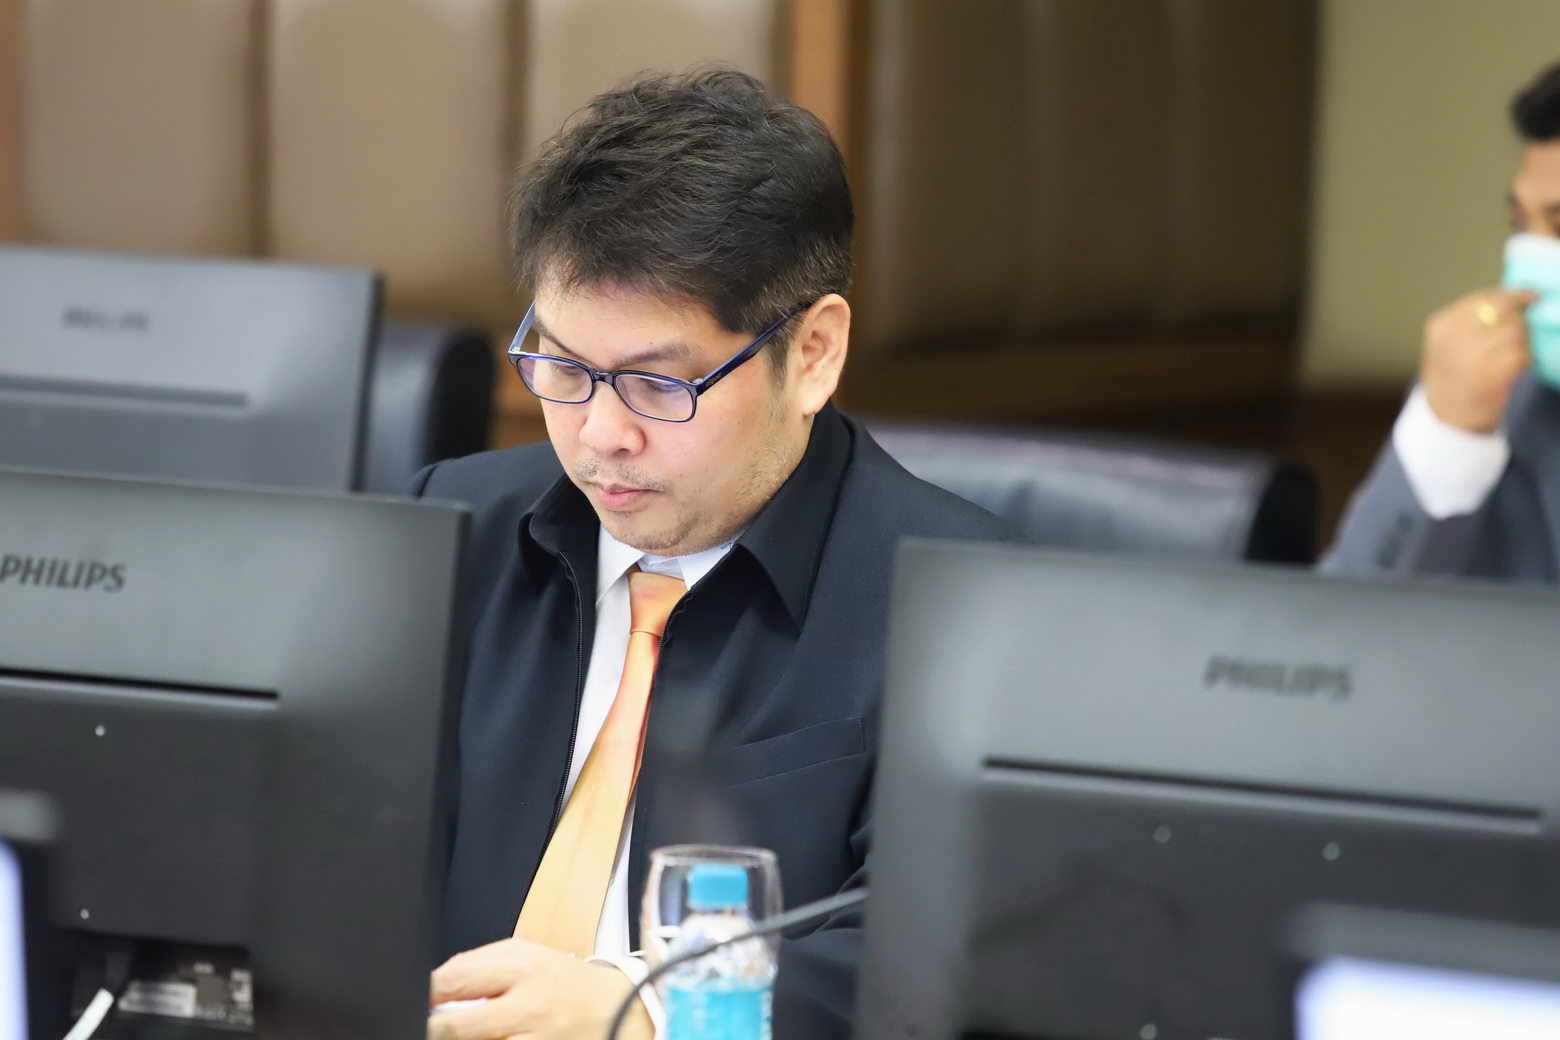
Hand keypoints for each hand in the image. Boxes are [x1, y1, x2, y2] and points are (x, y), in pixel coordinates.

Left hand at [428, 938, 653, 1039]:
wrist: (622, 1008)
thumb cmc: (566, 982)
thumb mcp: (529, 956)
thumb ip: (482, 966)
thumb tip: (436, 985)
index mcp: (521, 964)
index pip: (454, 977)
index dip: (424, 993)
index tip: (411, 1000)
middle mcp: (527, 1002)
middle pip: (455, 1025)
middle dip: (432, 1029)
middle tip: (424, 1028)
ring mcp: (536, 1037)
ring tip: (454, 1035)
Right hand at [1420, 287, 1539, 432]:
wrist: (1446, 419)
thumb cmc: (1451, 377)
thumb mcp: (1447, 342)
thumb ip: (1472, 319)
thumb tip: (1513, 297)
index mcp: (1442, 325)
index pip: (1486, 297)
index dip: (1513, 295)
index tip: (1530, 297)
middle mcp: (1453, 337)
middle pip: (1505, 312)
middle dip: (1518, 320)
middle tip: (1516, 335)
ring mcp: (1471, 356)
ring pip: (1516, 332)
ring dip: (1522, 344)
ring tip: (1510, 357)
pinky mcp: (1490, 375)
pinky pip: (1522, 355)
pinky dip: (1524, 361)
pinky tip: (1513, 370)